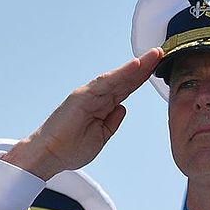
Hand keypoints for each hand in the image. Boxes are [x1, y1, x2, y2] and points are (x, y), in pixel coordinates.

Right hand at [4, 49, 162, 179]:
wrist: (48, 156)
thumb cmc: (69, 149)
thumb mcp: (100, 137)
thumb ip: (112, 121)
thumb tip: (122, 108)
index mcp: (100, 106)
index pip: (125, 89)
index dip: (141, 79)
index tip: (158, 68)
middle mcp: (94, 97)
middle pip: (124, 80)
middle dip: (144, 67)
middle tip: (162, 53)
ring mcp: (88, 95)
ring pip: (117, 78)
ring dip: (137, 66)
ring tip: (155, 54)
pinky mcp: (81, 97)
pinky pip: (105, 83)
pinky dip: (122, 73)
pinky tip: (136, 65)